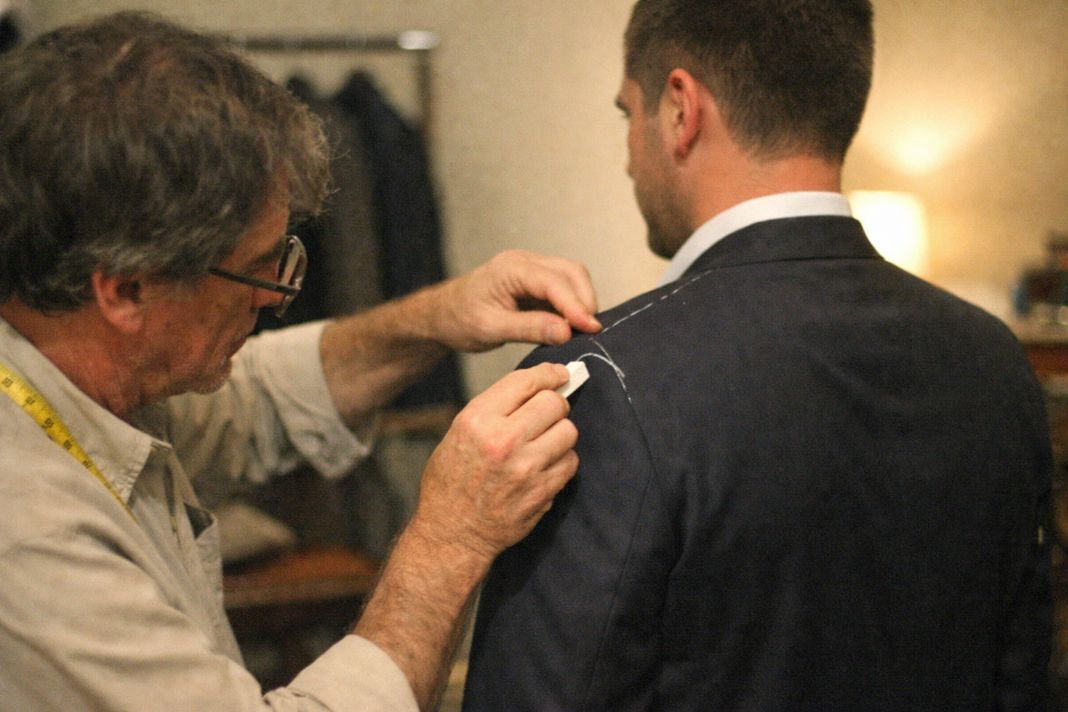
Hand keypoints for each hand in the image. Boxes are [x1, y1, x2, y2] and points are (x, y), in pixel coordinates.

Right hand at [409, 362, 578, 559]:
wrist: (453, 533)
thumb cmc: (452, 481)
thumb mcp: (460, 433)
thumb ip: (497, 409)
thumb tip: (538, 387)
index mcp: (477, 420)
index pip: (526, 382)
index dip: (549, 374)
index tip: (560, 374)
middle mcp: (503, 440)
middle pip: (554, 404)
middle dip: (555, 406)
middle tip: (548, 414)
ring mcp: (526, 468)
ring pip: (568, 432)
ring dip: (560, 435)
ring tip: (543, 444)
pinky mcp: (542, 491)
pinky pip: (570, 463)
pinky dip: (562, 461)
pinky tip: (544, 467)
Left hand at [432, 249, 600, 351]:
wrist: (443, 315)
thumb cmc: (460, 319)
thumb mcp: (491, 328)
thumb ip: (530, 328)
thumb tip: (568, 332)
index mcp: (511, 268)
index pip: (554, 282)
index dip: (576, 305)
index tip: (591, 328)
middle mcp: (525, 262)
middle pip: (570, 272)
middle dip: (585, 301)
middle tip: (591, 333)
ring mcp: (532, 269)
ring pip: (571, 277)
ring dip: (581, 302)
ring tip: (583, 331)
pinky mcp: (536, 282)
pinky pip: (564, 288)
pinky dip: (573, 306)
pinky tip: (572, 326)